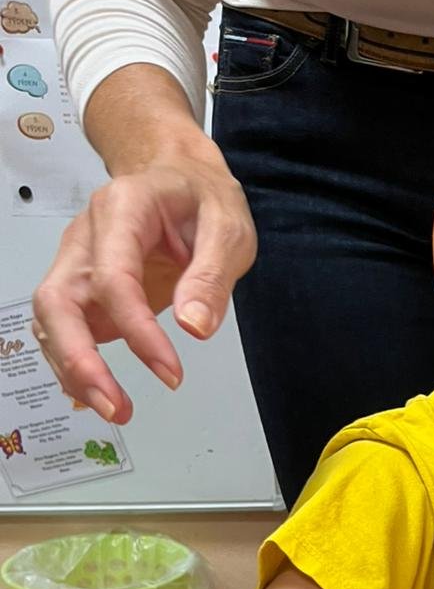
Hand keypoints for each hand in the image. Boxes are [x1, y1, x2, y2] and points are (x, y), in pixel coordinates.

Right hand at [31, 149, 256, 424]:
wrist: (181, 179)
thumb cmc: (202, 199)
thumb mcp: (227, 229)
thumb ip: (212, 277)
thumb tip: (195, 328)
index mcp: (122, 210)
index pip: (113, 278)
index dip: (137, 331)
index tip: (170, 371)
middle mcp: (87, 237)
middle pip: (57, 301)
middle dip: (80, 360)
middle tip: (116, 406)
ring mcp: (79, 264)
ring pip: (51, 320)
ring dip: (73, 370)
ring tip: (114, 409)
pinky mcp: (85, 291)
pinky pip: (64, 329)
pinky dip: (73, 365)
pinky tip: (95, 396)